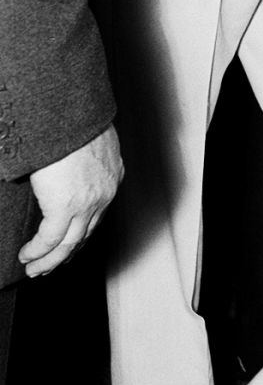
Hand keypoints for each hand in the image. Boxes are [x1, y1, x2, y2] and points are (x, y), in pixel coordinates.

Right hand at [19, 125, 122, 277]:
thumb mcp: (91, 142)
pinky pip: (50, 238)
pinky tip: (27, 255)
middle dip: (67, 252)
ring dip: (50, 259)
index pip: (99, 214)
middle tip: (50, 264)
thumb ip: (85, 161)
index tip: (71, 243)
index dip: (83, 232)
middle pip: (87, 233)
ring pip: (70, 243)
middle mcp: (105, 193)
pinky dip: (38, 250)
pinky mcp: (66, 206)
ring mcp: (88, 202)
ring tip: (35, 268)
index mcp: (112, 176)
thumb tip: (71, 168)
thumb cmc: (77, 121)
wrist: (71, 116)